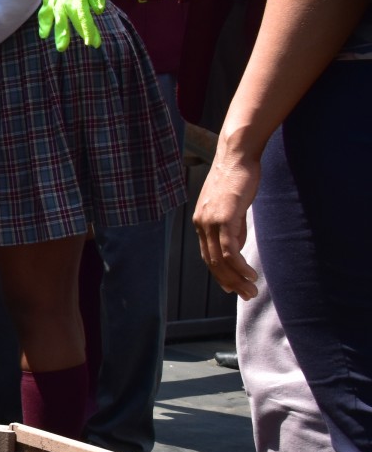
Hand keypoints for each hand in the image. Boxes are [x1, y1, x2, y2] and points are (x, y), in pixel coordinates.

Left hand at [193, 137, 261, 298]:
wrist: (236, 156)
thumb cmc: (237, 179)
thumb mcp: (232, 207)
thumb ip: (233, 228)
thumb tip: (237, 248)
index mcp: (201, 222)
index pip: (208, 256)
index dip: (220, 275)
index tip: (233, 288)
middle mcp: (201, 224)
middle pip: (212, 263)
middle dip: (230, 282)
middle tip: (246, 295)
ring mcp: (210, 221)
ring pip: (220, 260)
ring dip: (236, 278)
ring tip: (251, 290)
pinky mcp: (223, 217)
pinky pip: (228, 249)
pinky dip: (238, 265)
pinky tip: (250, 274)